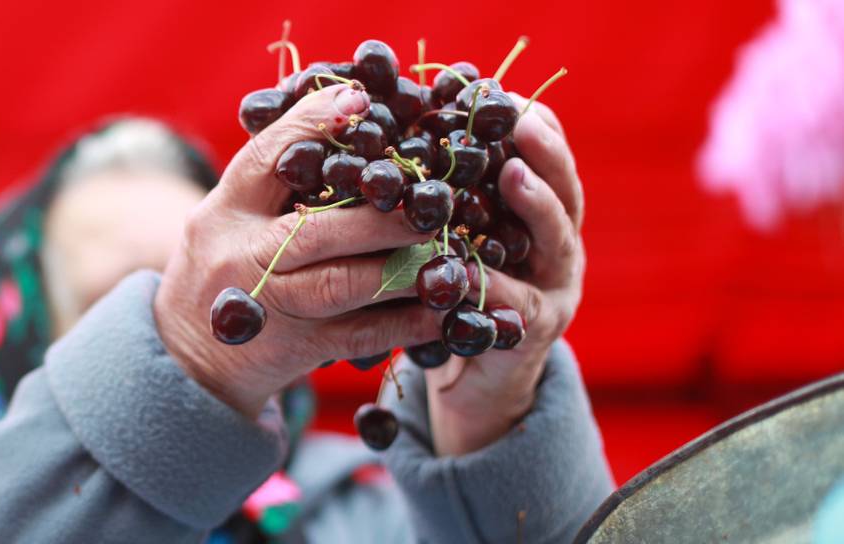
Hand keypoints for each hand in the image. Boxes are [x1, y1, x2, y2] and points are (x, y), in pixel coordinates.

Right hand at [155, 84, 440, 419]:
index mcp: (225, 211)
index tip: (362, 100)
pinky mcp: (297, 349)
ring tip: (449, 253)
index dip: (311, 125)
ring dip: (404, 269)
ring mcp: (269, 308)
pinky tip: (442, 310)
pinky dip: (406, 323)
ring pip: (342, 285)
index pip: (265, 159)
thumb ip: (279, 179)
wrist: (191, 358)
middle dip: (380, 218)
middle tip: (433, 205)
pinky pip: (360, 337)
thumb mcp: (232, 216)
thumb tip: (354, 109)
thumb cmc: (226, 268)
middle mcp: (242, 256)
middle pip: (313, 232)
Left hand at [425, 95, 585, 455]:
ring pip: (556, 241)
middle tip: (523, 121)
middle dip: (547, 154)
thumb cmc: (462, 298)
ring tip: (513, 174)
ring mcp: (556, 291)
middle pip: (566, 195)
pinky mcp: (536, 331)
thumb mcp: (466, 243)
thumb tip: (418, 138)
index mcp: (546, 223)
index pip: (551, 165)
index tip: (509, 94)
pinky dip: (493, 284)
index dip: (538, 129)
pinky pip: (517, 304)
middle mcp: (560, 251)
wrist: (475, 381)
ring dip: (536, 205)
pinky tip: (467, 267)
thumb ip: (462, 203)